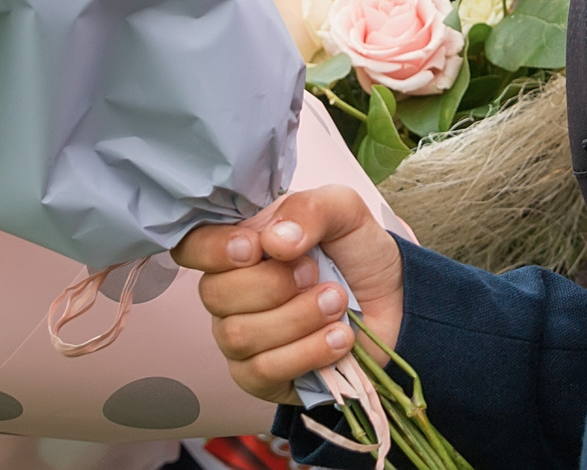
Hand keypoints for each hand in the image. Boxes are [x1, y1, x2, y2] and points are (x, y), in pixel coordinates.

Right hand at [174, 185, 406, 404]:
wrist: (393, 301)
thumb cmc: (356, 252)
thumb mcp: (343, 211)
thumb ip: (308, 210)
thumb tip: (274, 240)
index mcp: (241, 245)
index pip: (192, 247)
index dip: (213, 250)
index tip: (255, 248)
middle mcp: (230, 292)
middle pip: (215, 294)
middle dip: (275, 284)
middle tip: (319, 274)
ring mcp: (241, 337)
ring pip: (239, 335)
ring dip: (299, 317)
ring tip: (338, 303)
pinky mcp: (259, 376)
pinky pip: (263, 371)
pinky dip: (308, 352)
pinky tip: (339, 338)